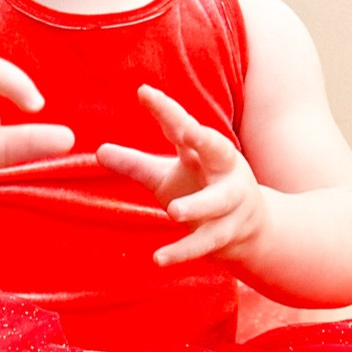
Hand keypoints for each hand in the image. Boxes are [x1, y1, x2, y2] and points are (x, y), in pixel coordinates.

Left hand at [97, 84, 267, 266]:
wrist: (253, 230)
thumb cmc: (202, 192)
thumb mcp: (167, 175)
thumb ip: (136, 164)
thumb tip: (98, 150)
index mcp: (206, 151)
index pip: (185, 126)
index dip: (166, 109)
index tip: (144, 92)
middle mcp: (224, 171)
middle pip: (218, 150)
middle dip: (206, 139)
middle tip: (187, 132)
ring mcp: (231, 202)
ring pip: (216, 202)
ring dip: (197, 206)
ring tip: (173, 211)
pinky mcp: (228, 233)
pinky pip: (205, 242)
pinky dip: (182, 251)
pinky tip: (158, 259)